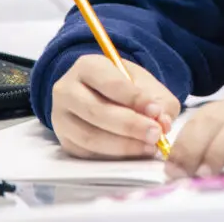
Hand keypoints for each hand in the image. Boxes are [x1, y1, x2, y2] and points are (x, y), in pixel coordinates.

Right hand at [50, 54, 180, 159]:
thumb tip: (163, 122)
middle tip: (156, 133)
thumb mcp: (145, 85)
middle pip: (96, 111)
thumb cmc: (127, 88)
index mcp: (87, 66)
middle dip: (130, 125)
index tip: (156, 111)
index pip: (109, 82)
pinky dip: (113, 157)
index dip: (134, 98)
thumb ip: (159, 101)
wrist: (104, 97)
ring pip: (90, 137)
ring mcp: (60, 118)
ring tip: (149, 146)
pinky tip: (134, 153)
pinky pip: (87, 154)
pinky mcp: (64, 141)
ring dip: (123, 145)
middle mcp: (67, 90)